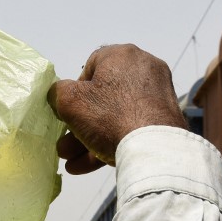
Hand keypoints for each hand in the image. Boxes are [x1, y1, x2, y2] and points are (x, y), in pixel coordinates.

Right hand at [47, 44, 186, 173]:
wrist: (154, 148)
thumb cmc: (110, 116)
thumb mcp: (71, 101)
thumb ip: (57, 92)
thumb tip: (58, 92)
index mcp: (122, 55)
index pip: (91, 66)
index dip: (75, 90)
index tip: (68, 111)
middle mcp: (144, 69)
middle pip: (102, 97)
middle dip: (79, 125)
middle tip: (65, 145)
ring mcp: (157, 95)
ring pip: (114, 117)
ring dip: (89, 139)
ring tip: (71, 161)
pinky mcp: (164, 118)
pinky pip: (130, 127)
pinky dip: (110, 143)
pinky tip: (89, 165)